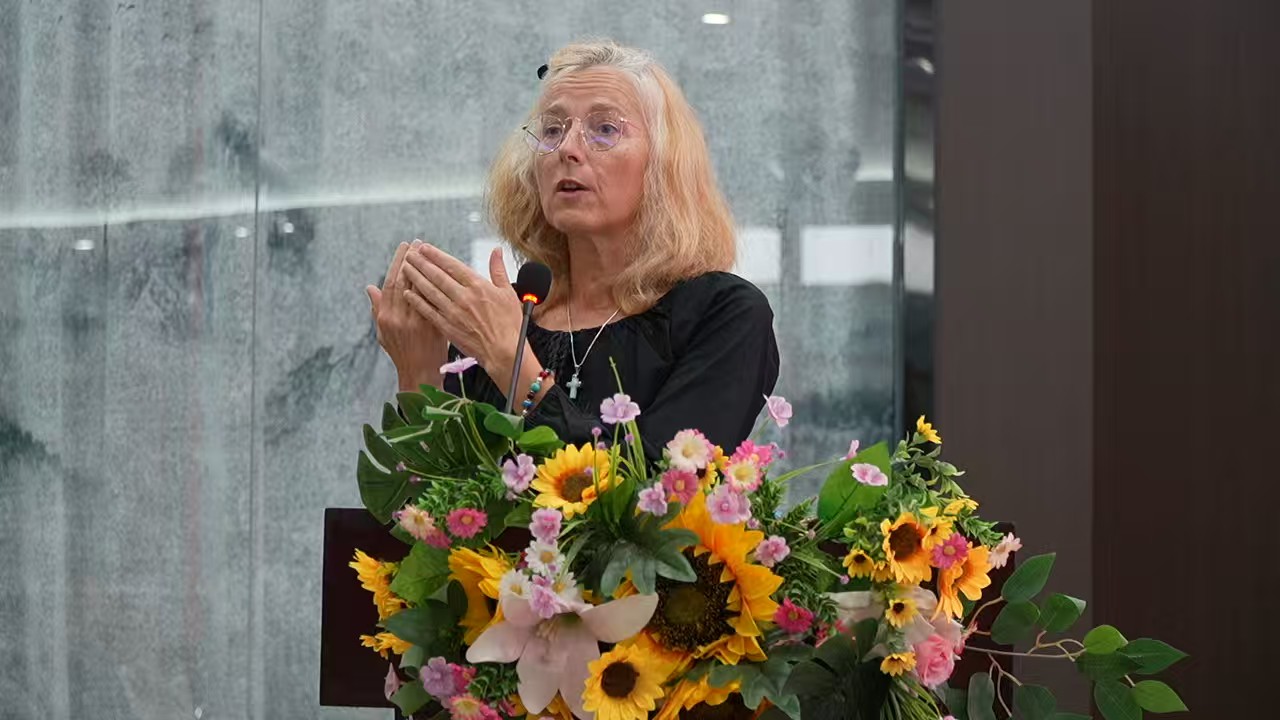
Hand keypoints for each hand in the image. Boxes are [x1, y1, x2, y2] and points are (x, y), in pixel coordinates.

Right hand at [367, 240, 446, 390]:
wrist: (419, 373)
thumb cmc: (400, 352)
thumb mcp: (383, 331)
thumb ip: (377, 308)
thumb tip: (369, 287)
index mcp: (387, 317)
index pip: (392, 283)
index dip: (397, 263)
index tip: (404, 247)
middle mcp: (401, 318)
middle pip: (407, 281)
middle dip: (413, 260)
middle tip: (418, 243)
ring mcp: (418, 322)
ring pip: (422, 289)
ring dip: (427, 268)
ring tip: (430, 252)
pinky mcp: (434, 327)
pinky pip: (436, 301)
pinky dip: (439, 286)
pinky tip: (444, 273)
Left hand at [400, 244, 526, 387]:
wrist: (504, 352)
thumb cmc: (509, 324)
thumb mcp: (508, 292)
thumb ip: (498, 269)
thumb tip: (496, 251)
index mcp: (478, 286)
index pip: (452, 265)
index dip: (436, 255)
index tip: (424, 248)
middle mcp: (463, 297)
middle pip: (437, 275)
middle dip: (421, 263)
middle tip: (409, 254)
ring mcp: (453, 312)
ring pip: (429, 291)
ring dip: (415, 278)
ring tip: (405, 268)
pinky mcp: (448, 327)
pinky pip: (428, 311)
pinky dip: (416, 301)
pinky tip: (407, 294)